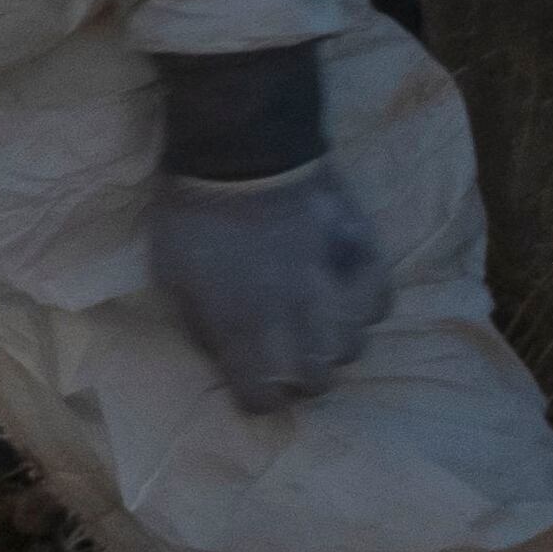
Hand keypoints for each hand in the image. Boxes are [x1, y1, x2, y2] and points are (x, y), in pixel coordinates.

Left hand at [148, 157, 389, 413]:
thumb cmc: (194, 215)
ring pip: (353, 347)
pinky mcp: (365, 256)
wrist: (242, 151)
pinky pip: (380, 303)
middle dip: (302, 380)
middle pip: (318, 383)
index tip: (252, 387)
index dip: (256, 398)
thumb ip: (200, 324)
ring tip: (319, 327)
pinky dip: (365, 307)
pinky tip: (348, 296)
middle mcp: (297, 322)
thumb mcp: (171, 277)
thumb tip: (222, 354)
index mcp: (244, 331)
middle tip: (290, 361)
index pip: (261, 399)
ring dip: (334, 344)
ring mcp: (336, 289)